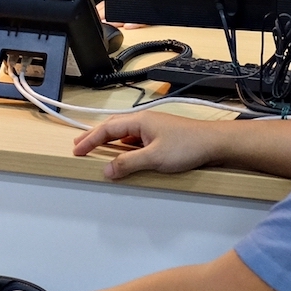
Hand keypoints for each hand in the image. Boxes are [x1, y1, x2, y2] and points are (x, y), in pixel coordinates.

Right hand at [72, 111, 227, 179]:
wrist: (214, 143)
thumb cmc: (188, 145)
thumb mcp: (155, 157)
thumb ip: (129, 163)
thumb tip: (107, 169)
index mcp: (139, 121)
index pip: (107, 129)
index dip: (90, 140)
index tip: (77, 150)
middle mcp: (144, 121)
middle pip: (112, 128)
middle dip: (94, 137)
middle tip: (79, 146)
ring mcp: (153, 128)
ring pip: (124, 133)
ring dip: (109, 142)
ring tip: (97, 149)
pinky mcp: (161, 136)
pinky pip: (135, 139)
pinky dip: (123, 146)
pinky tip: (124, 154)